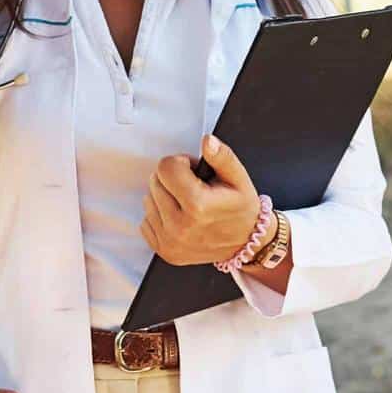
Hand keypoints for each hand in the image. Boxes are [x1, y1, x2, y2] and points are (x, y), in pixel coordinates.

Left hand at [140, 134, 262, 265]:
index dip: (181, 163)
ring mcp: (170, 242)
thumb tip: (207, 141)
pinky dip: (160, 216)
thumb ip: (221, 156)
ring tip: (188, 203)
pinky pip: (146, 221)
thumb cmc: (240, 208)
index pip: (165, 167)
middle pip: (154, 182)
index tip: (194, 172)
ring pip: (149, 200)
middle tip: (194, 188)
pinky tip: (180, 217)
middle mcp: (180, 226)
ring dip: (165, 197)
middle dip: (172, 179)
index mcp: (198, 205)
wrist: (246, 243)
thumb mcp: (238, 178)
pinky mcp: (164, 251)